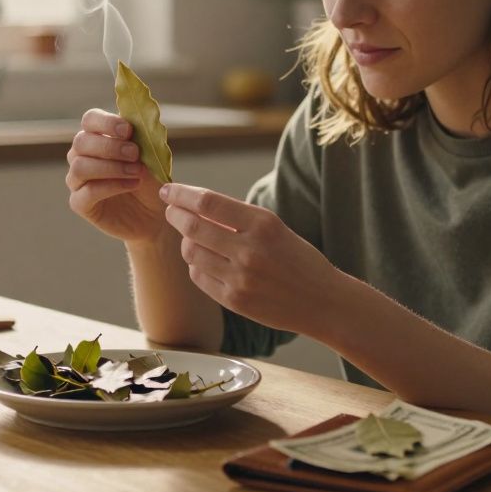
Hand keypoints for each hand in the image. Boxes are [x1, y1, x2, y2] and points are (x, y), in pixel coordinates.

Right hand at [66, 109, 168, 242]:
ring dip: (111, 167)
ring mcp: (77, 181)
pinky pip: (86, 193)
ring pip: (80, 167)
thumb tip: (137, 121)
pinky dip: (111, 186)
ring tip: (137, 172)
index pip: (89, 120)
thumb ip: (142, 138)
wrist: (154, 213)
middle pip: (81, 142)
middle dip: (110, 146)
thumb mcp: (151, 156)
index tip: (128, 130)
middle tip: (135, 154)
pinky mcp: (80, 204)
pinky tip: (131, 184)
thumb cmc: (150, 180)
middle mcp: (81, 156)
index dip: (106, 122)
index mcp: (96, 137)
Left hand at [158, 182, 342, 334]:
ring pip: (191, 252)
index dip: (181, 194)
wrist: (322, 301)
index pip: (207, 202)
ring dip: (185, 241)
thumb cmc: (298, 259)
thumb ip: (238, 218)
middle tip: (171, 210)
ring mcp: (240, 278)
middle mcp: (250, 250)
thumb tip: (194, 204)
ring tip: (192, 238)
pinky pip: (198, 277)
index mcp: (263, 224)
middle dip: (175, 215)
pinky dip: (196, 265)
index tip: (168, 190)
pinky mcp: (234, 301)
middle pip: (193, 227)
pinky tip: (204, 261)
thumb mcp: (275, 228)